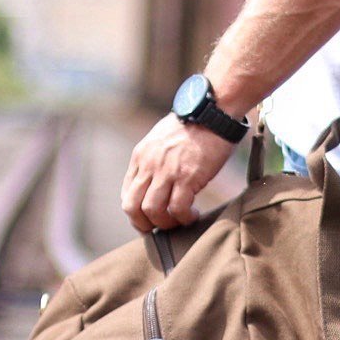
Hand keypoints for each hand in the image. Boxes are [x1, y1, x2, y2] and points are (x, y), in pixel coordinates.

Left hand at [121, 112, 234, 232]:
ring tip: (179, 221)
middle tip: (160, 228)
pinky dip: (184, 218)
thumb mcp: (162, 138)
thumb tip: (158, 180)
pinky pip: (177, 209)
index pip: (126, 193)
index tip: (150, 217)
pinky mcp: (187, 177)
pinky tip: (193, 215)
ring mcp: (167, 171)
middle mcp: (149, 164)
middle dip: (143, 224)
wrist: (213, 111)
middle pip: (132, 207)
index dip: (136, 212)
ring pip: (152, 211)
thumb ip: (155, 159)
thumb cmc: (194, 125)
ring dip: (165, 224)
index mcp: (141, 156)